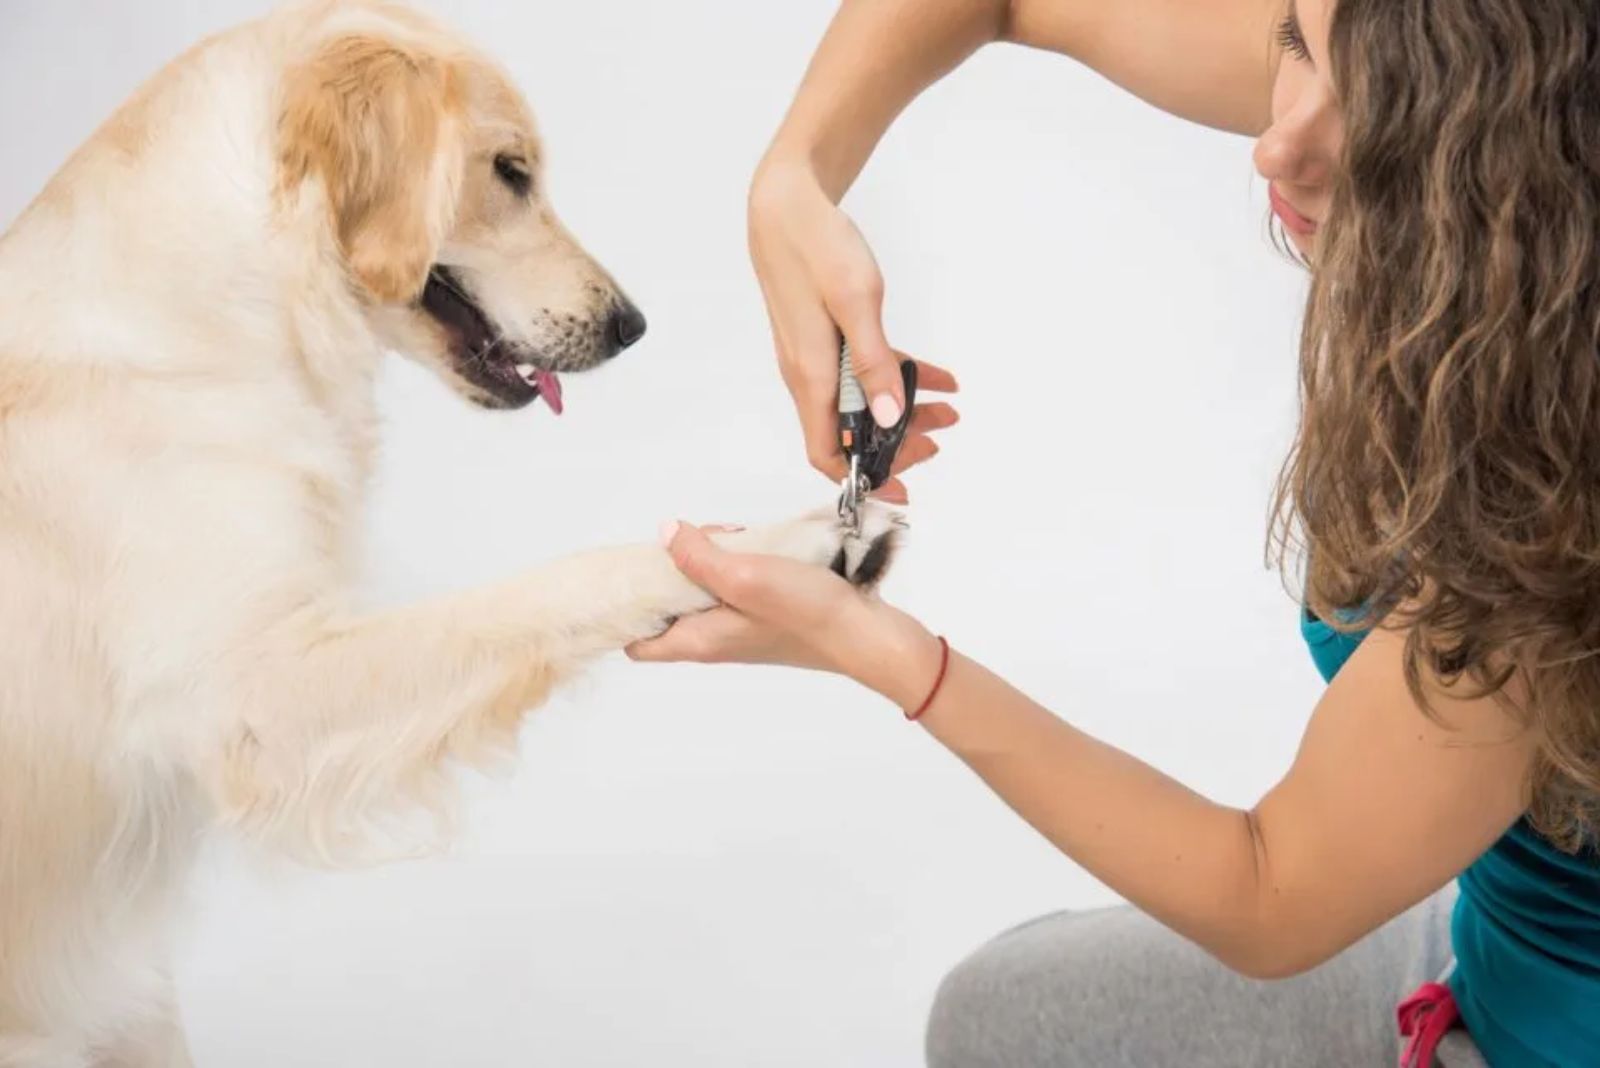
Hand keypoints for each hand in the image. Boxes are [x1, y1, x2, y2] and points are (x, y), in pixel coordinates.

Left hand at [626, 522, 943, 709]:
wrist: (868, 634)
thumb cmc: (808, 615)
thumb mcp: (744, 575)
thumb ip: (697, 556)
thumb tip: (666, 534)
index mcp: (698, 641)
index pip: (639, 643)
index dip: (627, 610)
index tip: (632, 573)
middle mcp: (715, 639)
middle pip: (670, 607)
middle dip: (673, 569)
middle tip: (696, 541)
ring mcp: (743, 628)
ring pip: (705, 591)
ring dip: (712, 559)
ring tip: (734, 539)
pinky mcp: (768, 615)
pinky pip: (738, 586)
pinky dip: (741, 562)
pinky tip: (759, 545)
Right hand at [748, 159, 959, 503]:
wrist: (786, 206)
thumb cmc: (816, 246)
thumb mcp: (855, 302)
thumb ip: (873, 362)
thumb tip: (885, 417)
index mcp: (811, 376)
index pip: (828, 453)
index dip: (863, 478)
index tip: (902, 490)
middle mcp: (808, 376)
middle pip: (850, 434)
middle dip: (896, 444)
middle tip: (939, 439)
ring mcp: (815, 359)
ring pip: (859, 404)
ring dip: (903, 411)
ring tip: (947, 407)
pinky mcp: (824, 340)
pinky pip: (861, 373)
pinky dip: (896, 377)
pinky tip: (935, 374)